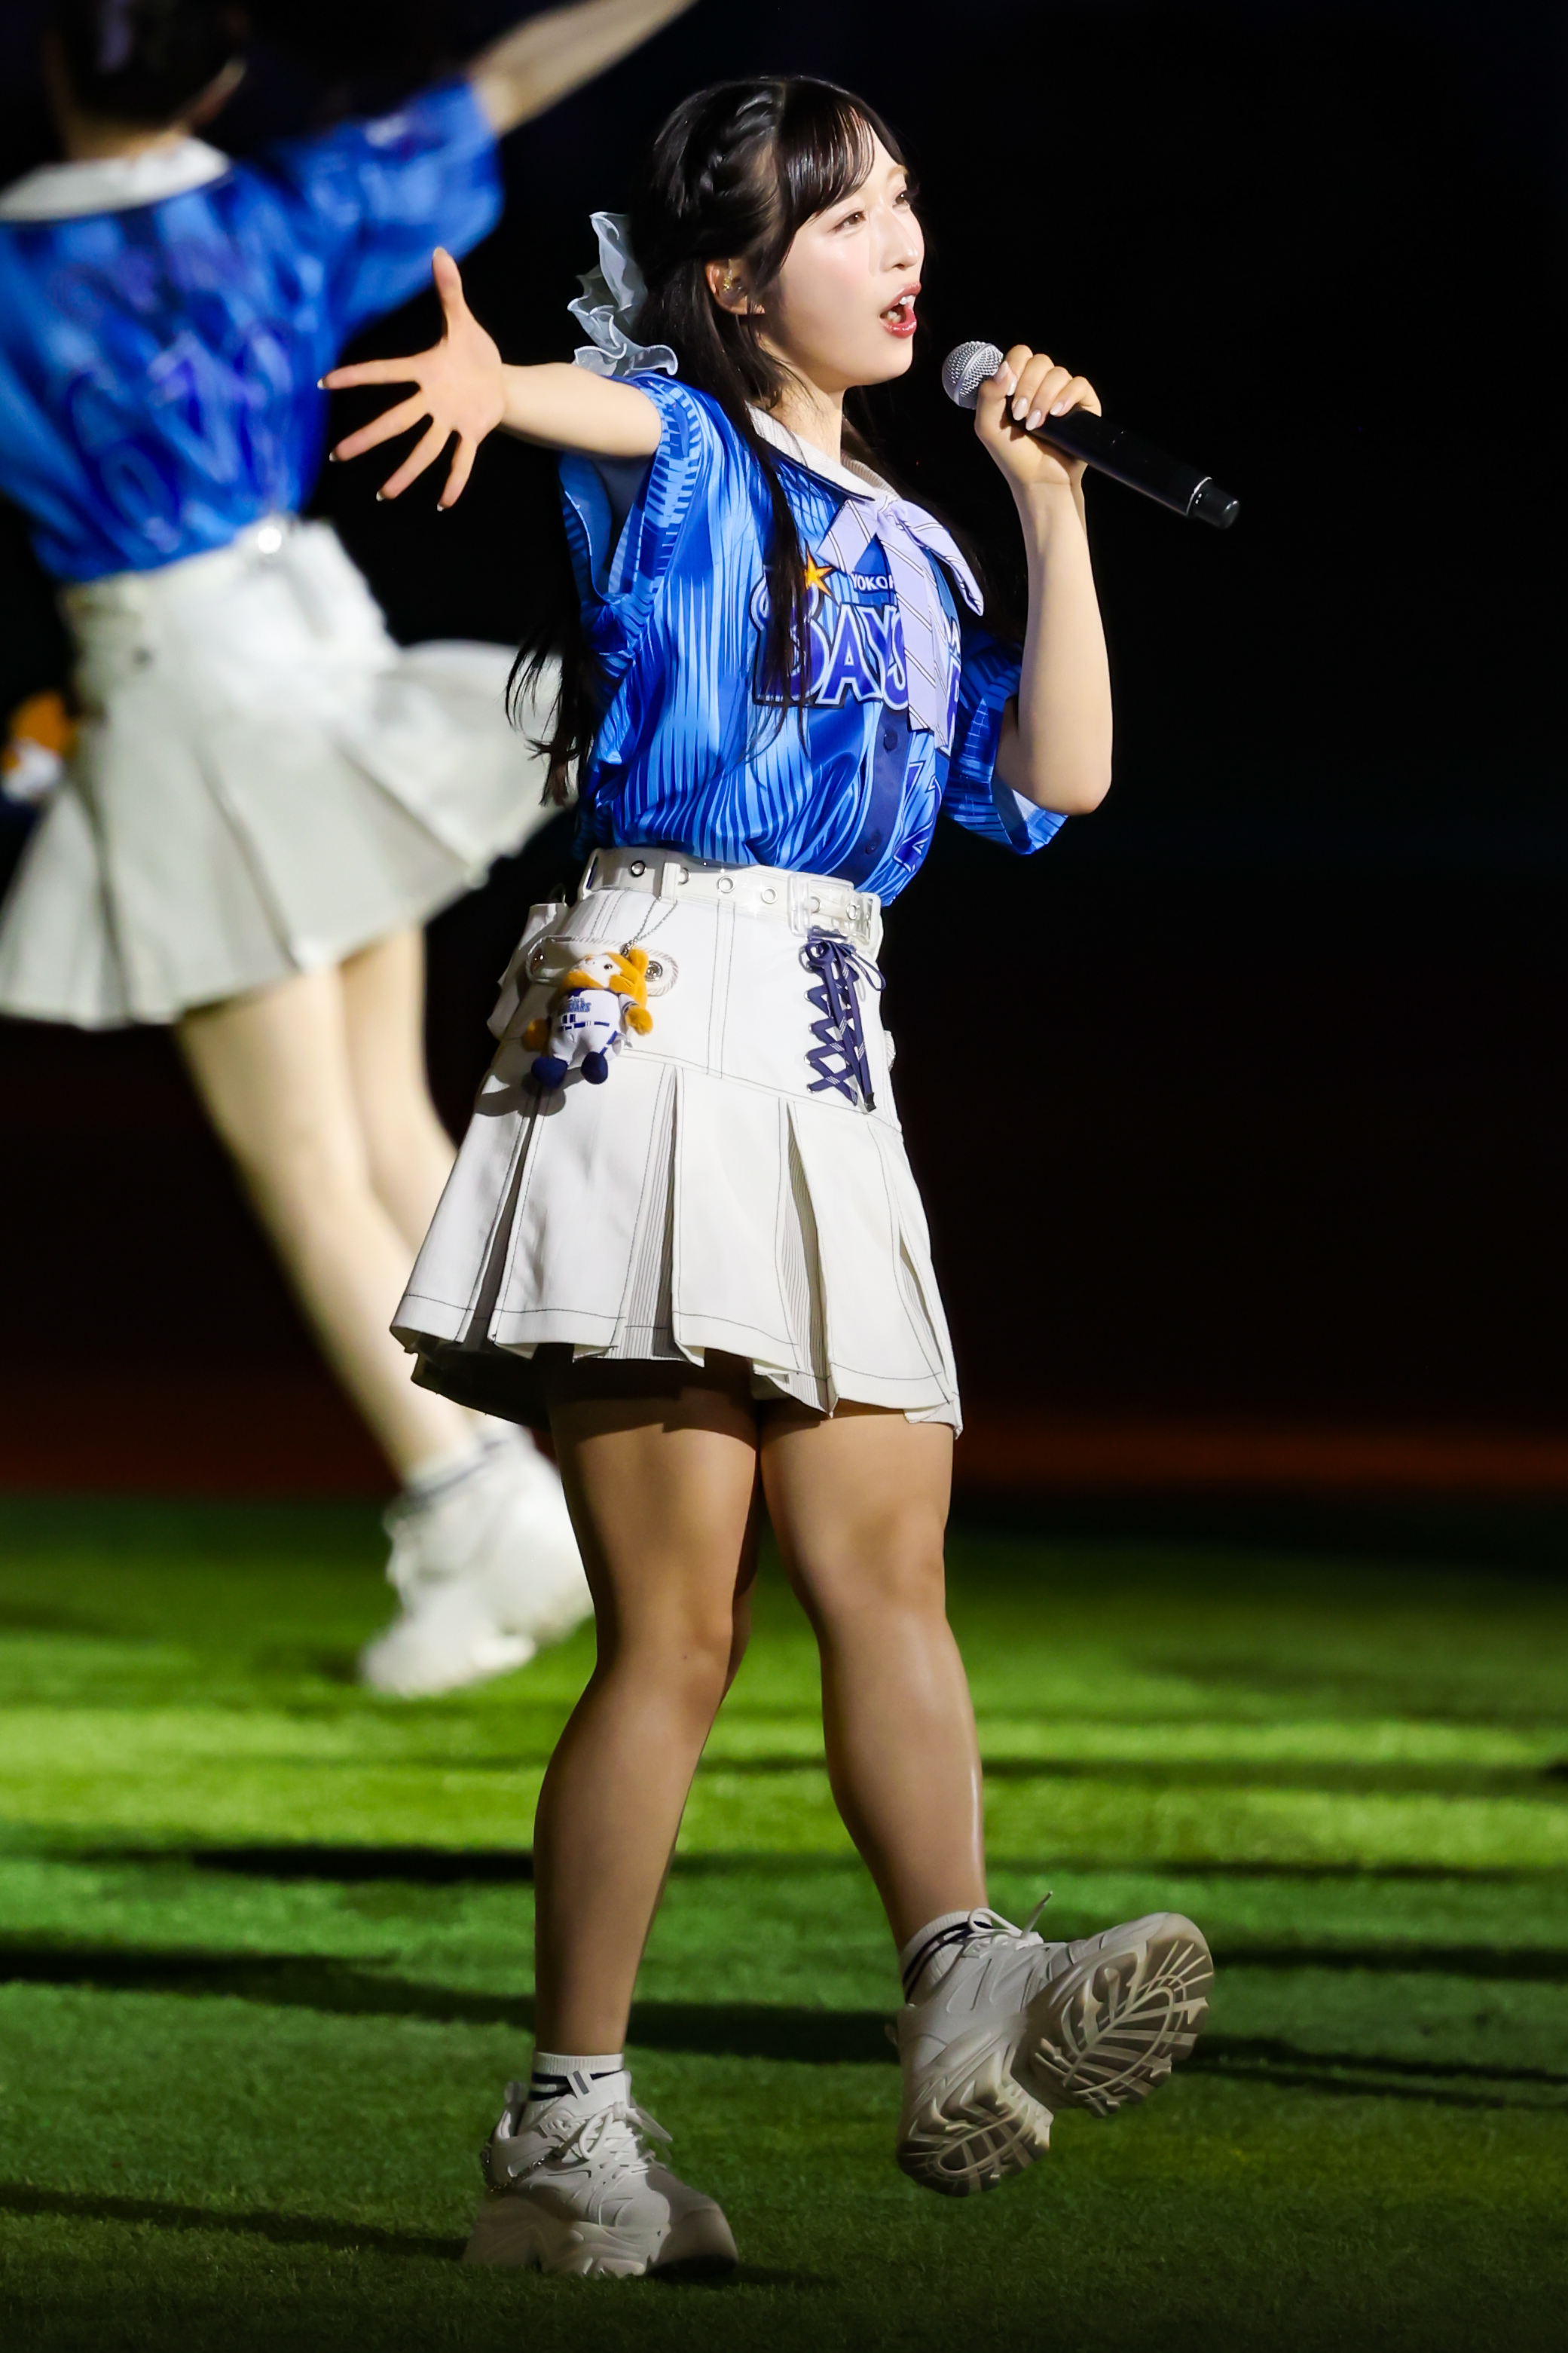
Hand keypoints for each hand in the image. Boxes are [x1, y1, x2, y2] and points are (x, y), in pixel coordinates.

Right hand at [322, 249, 503, 505]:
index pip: (384, 373)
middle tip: (337, 455)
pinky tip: (443, 503)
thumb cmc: (474, 352)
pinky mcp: (470, 433)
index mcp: (424, 371)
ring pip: (423, 448)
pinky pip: (461, 460)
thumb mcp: (463, 321)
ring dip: (405, 472)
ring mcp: (449, 420)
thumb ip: (449, 291)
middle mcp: (431, 400)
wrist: (499, 380)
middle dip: (367, 438)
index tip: (325, 382)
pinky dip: (455, 480)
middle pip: (395, 421)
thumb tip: (440, 252)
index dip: (356, 376)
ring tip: (384, 494)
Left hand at [972, 345, 1100, 497]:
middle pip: (1039, 361)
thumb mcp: (987, 427)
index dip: (1015, 367)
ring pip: (1058, 373)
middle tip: (1020, 414)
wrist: (1039, 481)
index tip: (1008, 392)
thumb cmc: (1013, 456)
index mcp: (1019, 384)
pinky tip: (1057, 415)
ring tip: (1036, 425)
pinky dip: (1066, 397)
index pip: (1020, 355)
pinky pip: (1079, 384)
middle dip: (1028, 387)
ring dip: (1044, 398)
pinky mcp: (1084, 403)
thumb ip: (987, 395)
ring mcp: (1063, 392)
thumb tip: (1004, 367)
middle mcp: (1042, 384)